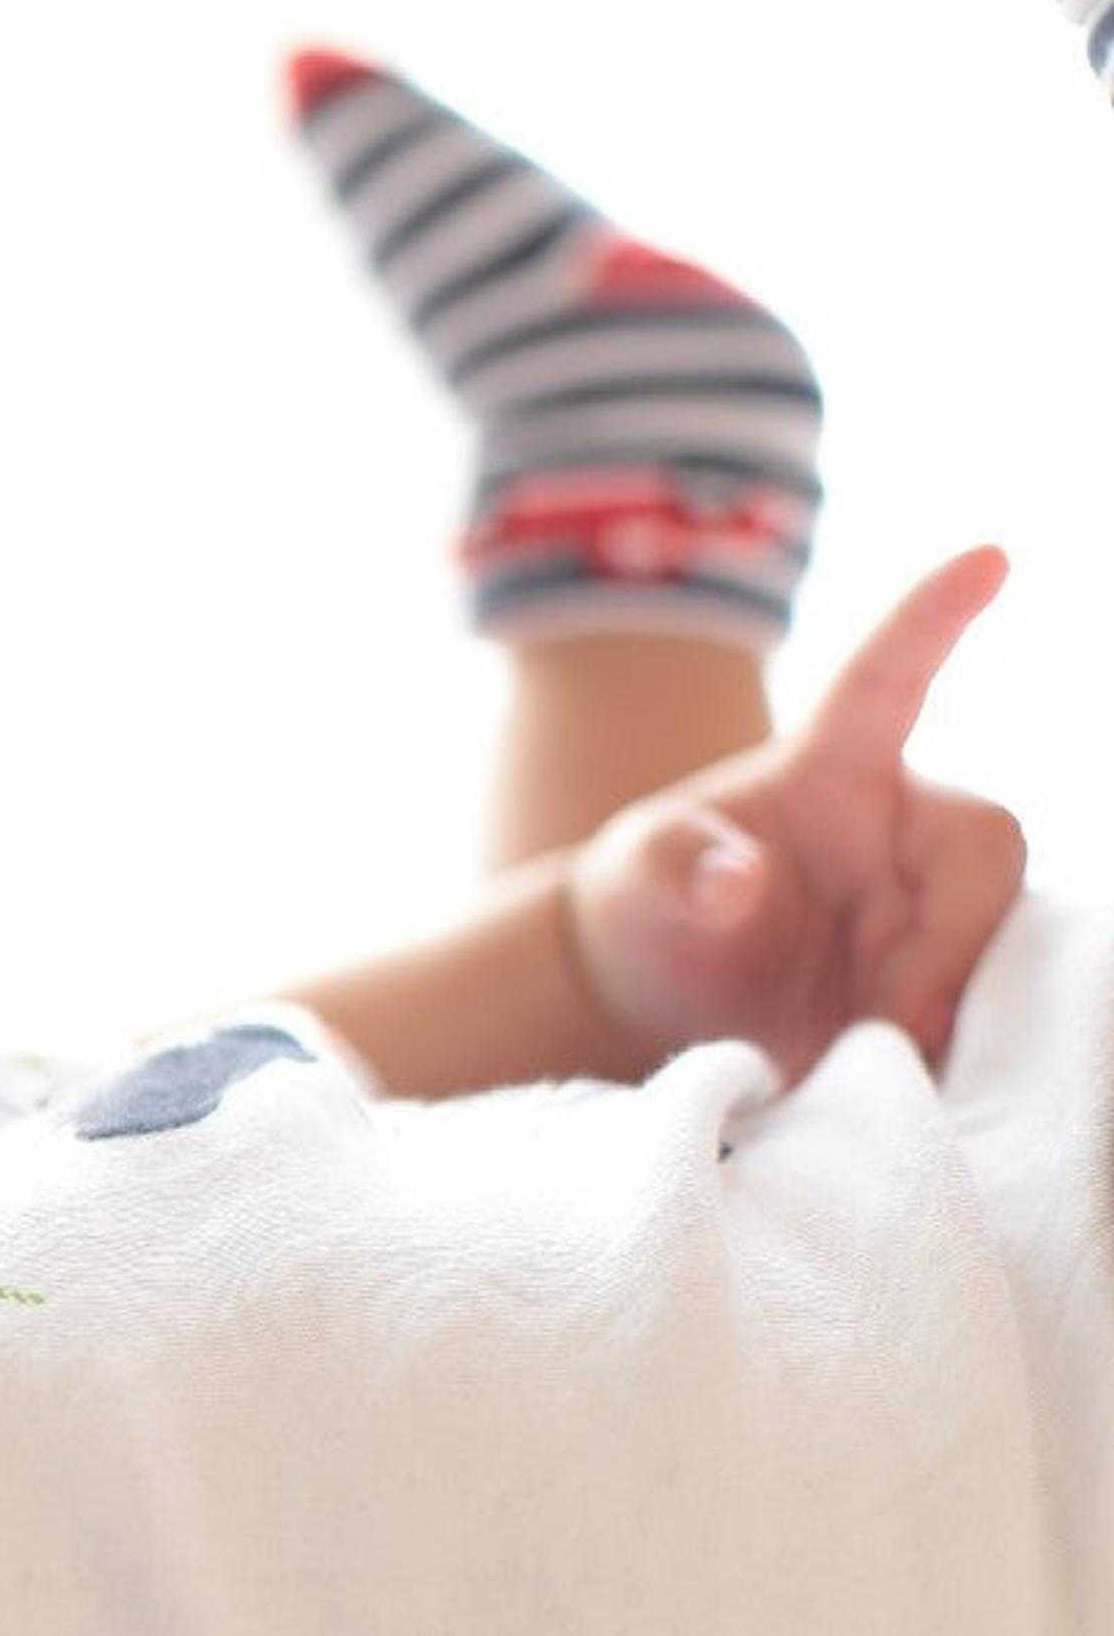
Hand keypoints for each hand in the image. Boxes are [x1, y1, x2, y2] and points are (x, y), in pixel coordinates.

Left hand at [568, 546, 1025, 1080]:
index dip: (933, 617)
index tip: (987, 556)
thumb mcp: (631, 879)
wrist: (655, 1002)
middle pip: (986, 848)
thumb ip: (671, 865)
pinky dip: (957, 1050)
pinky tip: (902, 1080)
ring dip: (952, 1004)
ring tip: (872, 1058)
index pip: (889, 676)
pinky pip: (989, 1004)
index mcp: (831, 766)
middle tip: (888, 1021)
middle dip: (950, 938)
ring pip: (1005, 937)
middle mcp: (900, 827)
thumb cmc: (644, 907)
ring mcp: (927, 903)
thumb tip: (735, 880)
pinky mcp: (938, 979)